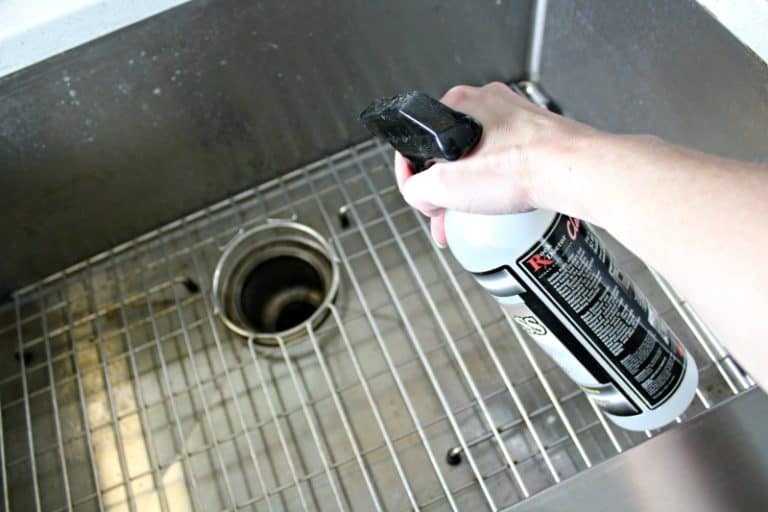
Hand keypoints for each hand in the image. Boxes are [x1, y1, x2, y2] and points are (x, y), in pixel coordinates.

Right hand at [394, 81, 597, 245]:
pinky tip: (503, 203)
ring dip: (470, 189)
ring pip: (478, 158)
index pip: (419, 142)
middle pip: (449, 153)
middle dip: (444, 189)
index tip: (422, 200)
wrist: (575, 172)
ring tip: (474, 216)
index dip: (414, 178)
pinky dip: (498, 183)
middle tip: (446, 217)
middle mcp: (487, 104)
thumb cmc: (521, 167)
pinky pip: (505, 160)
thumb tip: (419, 194)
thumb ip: (416, 189)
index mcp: (458, 104)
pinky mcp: (536, 135)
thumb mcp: (446, 186)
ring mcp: (515, 118)